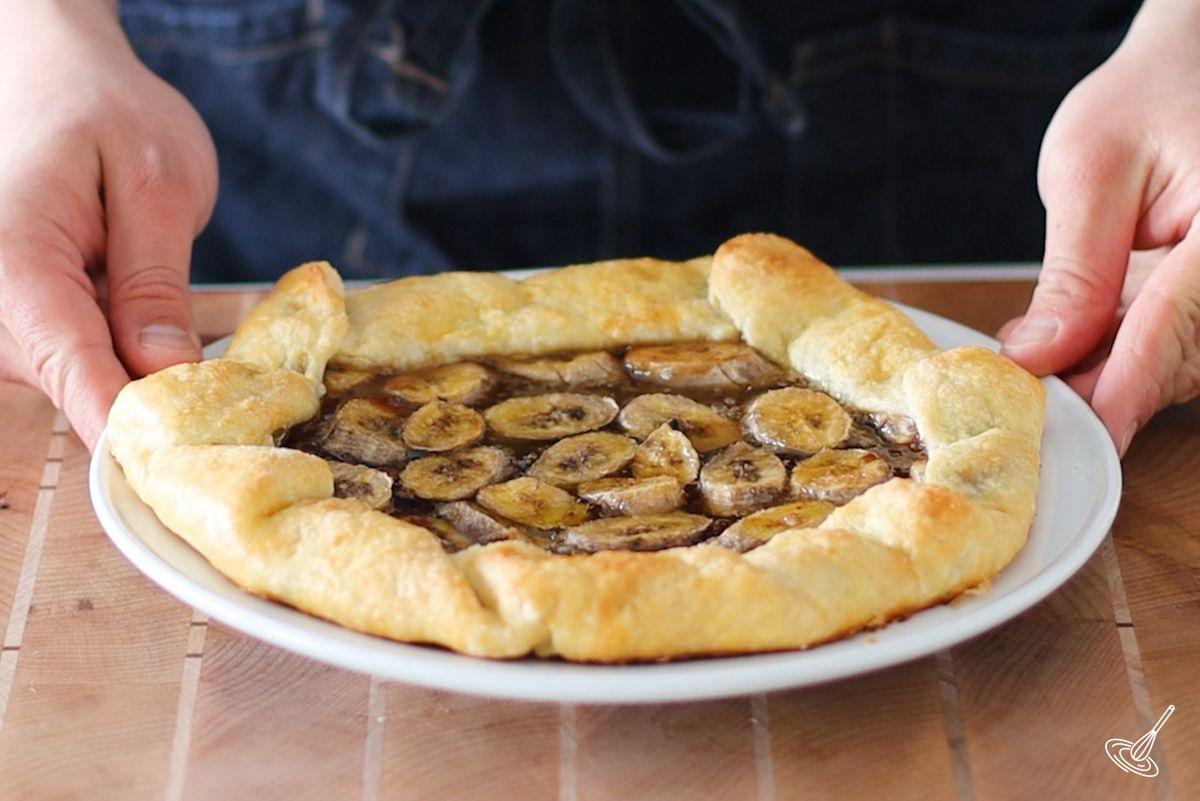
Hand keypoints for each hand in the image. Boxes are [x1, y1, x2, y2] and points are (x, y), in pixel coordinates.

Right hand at [0, 2, 216, 447]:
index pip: (74, 370)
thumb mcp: (156, 183)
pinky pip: (76, 365)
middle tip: (236, 411)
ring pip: (76, 384)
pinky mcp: (23, 323)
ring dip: (141, 384)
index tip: (185, 470)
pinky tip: (167, 344)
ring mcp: (2, 318)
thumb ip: (155, 280)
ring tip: (209, 366)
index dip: (133, 428)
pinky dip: (125, 363)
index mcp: (14, 261)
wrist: (52, 74)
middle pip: (73, 387)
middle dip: (151, 408)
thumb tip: (163, 369)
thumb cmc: (103, 110)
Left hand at [999, 0, 1199, 454]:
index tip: (1076, 432)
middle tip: (1027, 401)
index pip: (1176, 333)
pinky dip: (1119, 355)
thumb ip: (1073, 271)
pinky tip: (1066, 348)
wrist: (1195, 69)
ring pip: (1179, 367)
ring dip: (1105, 376)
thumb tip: (1038, 355)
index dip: (1120, 393)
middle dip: (1101, 389)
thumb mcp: (1091, 170)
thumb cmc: (1154, 96)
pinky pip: (1175, 346)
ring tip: (1036, 366)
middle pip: (1180, 364)